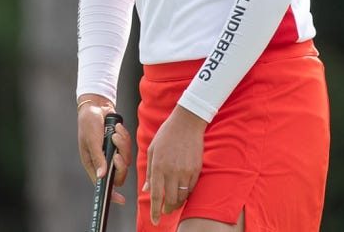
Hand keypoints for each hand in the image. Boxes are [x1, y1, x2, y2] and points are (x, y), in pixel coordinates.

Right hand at [77, 94, 133, 203]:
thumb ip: (98, 158)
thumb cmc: (89, 122)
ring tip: (114, 132)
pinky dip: (124, 137)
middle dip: (121, 164)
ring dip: (122, 145)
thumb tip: (101, 177)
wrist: (96, 105)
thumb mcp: (91, 140)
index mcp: (93, 163)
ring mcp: (112, 153)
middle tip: (116, 153)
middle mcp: (103, 161)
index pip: (103, 184)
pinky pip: (128, 147)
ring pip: (126, 159)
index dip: (112, 194)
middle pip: (119, 174)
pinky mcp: (119, 145)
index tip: (121, 200)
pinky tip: (117, 127)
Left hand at [142, 105, 206, 224]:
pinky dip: (186, 194)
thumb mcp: (152, 150)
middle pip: (171, 200)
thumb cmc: (167, 134)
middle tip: (164, 211)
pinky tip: (182, 193)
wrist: (186, 123)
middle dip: (167, 209)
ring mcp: (186, 171)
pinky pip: (191, 188)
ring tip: (173, 203)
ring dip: (177, 203)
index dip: (155, 211)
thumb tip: (147, 189)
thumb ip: (149, 172)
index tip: (154, 221)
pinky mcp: (196, 169)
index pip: (156, 195)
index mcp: (158, 166)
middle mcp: (172, 171)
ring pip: (182, 196)